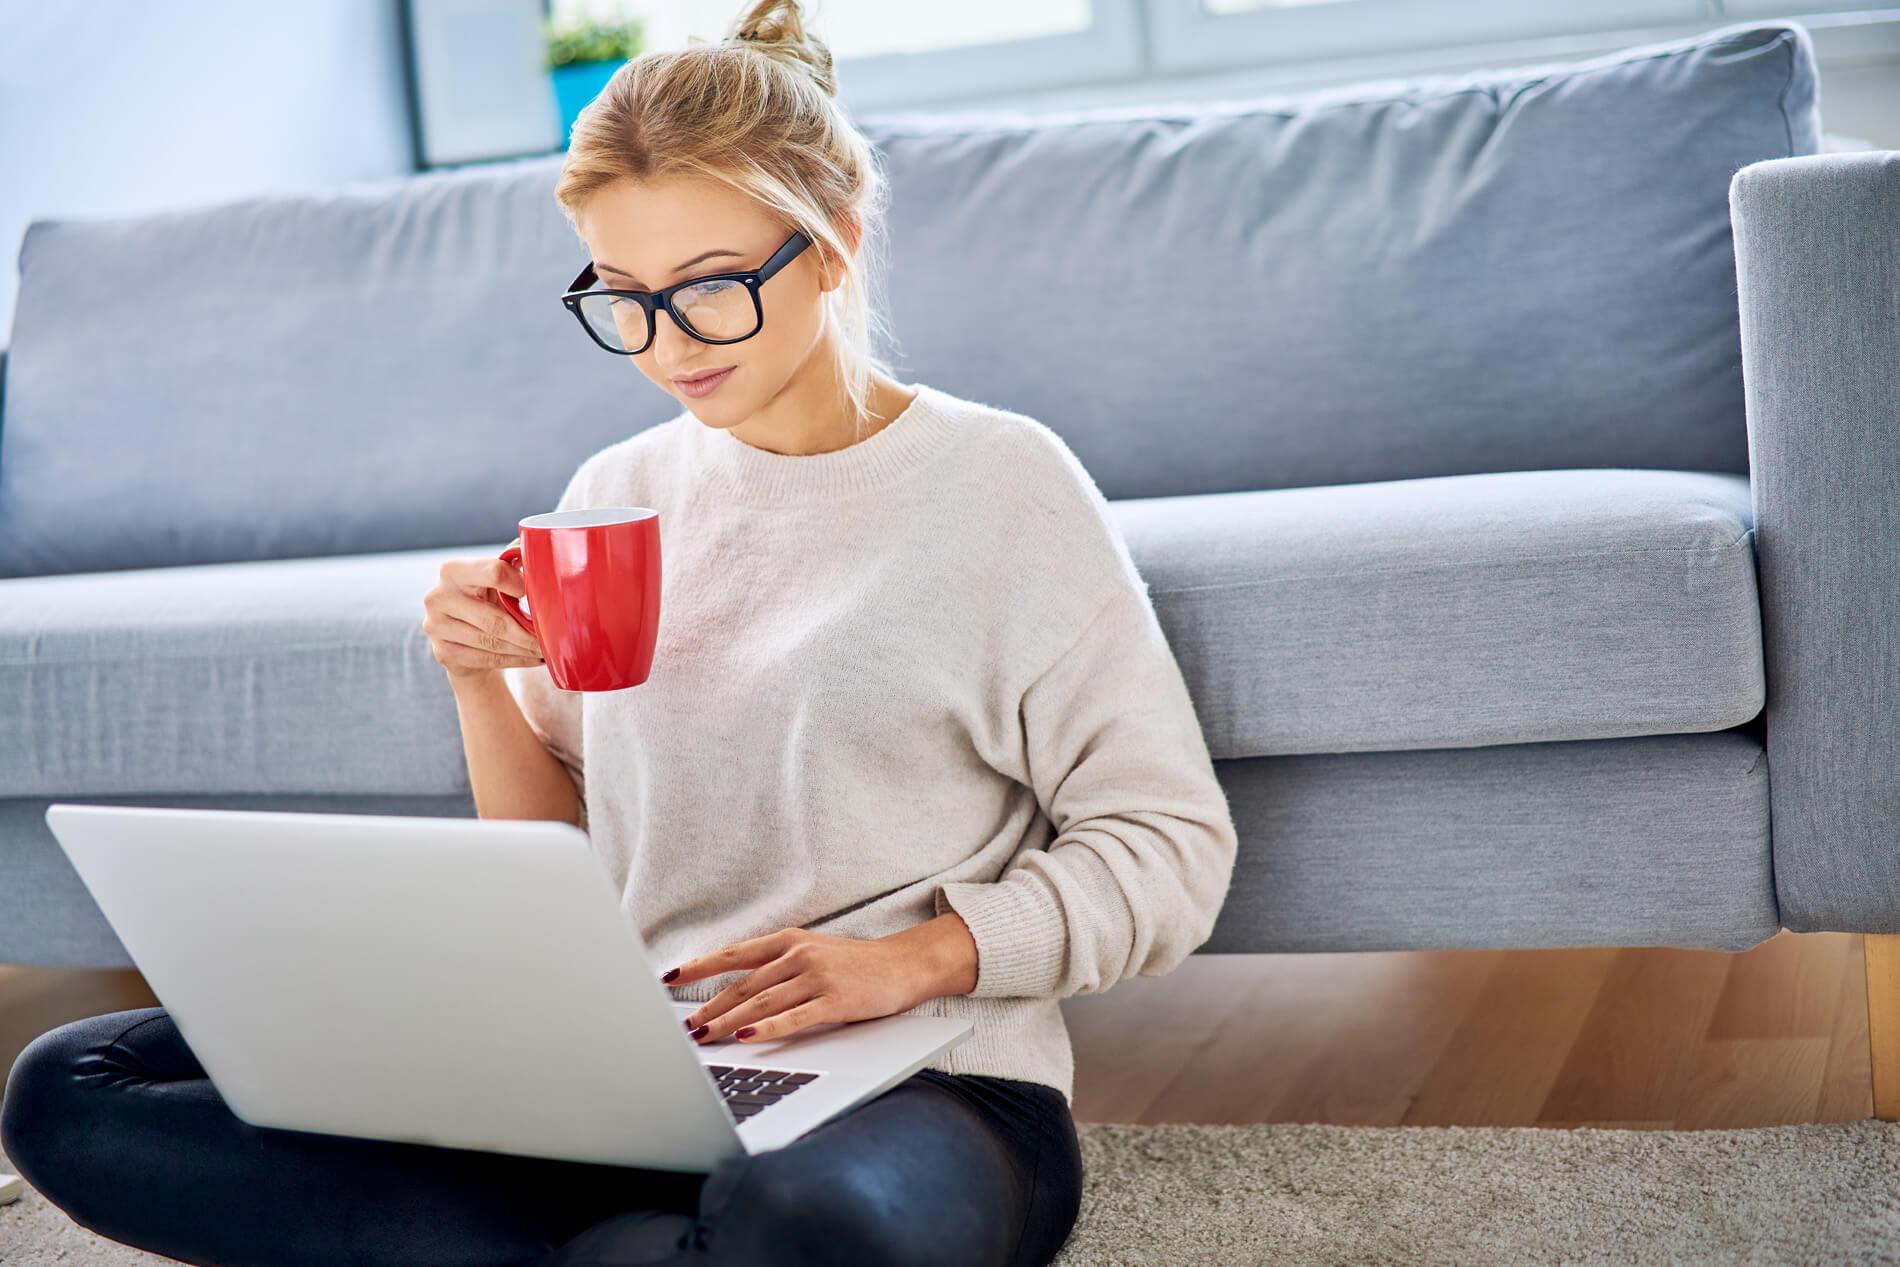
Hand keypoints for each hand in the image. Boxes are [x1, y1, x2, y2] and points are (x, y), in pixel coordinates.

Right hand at [421, 539, 545, 679]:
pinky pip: (486, 659)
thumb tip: (536, 544)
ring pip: (492, 642)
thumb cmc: (484, 599)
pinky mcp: (442, 652)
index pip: (495, 573)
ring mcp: (436, 626)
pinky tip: (531, 658)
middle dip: (529, 632)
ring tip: (546, 649)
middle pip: (495, 619)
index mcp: (453, 570)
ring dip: (524, 649)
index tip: (543, 596)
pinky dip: (514, 660)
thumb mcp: (494, 578)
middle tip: (552, 638)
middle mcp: (438, 596)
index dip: (522, 584)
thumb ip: (512, 561)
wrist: (460, 636)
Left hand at [668, 917, 977, 1044]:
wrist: (904, 965)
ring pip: (760, 1002)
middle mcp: (798, 955)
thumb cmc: (856, 965)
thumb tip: (736, 992)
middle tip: (685, 1026)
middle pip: (742, 984)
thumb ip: (778, 968)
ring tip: (704, 1036)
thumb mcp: (813, 953)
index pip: (733, 954)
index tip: (669, 978)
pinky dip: (768, 1027)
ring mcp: (816, 977)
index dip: (699, 966)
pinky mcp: (834, 1001)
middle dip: (709, 1007)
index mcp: (789, 941)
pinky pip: (793, 1017)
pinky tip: (748, 1036)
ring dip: (728, 1021)